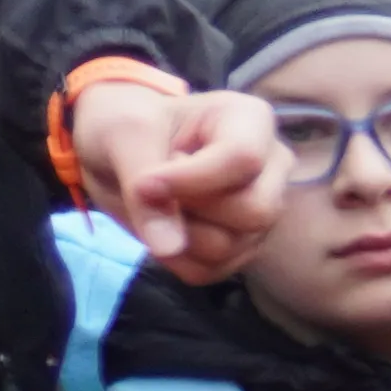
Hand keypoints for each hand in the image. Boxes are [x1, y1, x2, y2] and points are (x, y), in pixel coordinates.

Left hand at [70, 69, 291, 280]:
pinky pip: (214, 270)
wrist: (118, 149)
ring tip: (159, 204)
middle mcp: (272, 165)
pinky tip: (164, 227)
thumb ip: (141, 182)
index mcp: (250, 120)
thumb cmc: (126, 124)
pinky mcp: (245, 245)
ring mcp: (264, 208)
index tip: (145, 184)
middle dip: (190, 209)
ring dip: (178, 234)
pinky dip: (176, 257)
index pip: (243, 159)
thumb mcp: (123, 136)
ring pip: (233, 246)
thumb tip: (168, 247)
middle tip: (154, 188)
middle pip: (254, 211)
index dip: (193, 180)